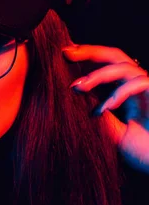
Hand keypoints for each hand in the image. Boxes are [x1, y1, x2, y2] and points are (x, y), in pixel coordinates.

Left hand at [63, 44, 148, 173]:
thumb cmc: (142, 152)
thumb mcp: (113, 134)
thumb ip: (99, 118)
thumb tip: (73, 106)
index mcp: (127, 92)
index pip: (107, 67)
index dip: (88, 58)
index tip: (65, 56)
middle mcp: (138, 86)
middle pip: (115, 56)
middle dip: (90, 52)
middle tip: (67, 53)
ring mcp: (148, 90)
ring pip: (124, 68)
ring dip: (99, 75)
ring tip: (78, 88)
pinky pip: (139, 84)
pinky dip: (119, 94)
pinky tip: (102, 109)